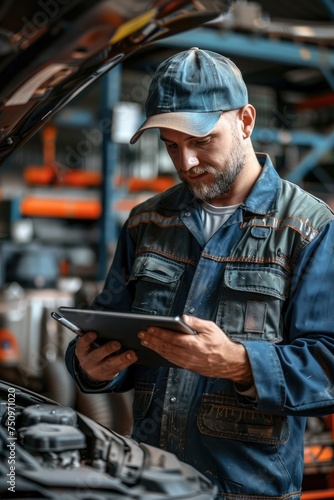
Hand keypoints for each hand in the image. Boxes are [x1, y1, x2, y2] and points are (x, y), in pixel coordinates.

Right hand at [75, 332, 137, 381]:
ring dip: (121, 358)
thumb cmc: (93, 351)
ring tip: (131, 353)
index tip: (94, 333)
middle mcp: (87, 361)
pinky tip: (133, 357)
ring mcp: (96, 370)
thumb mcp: (89, 345)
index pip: (82, 344)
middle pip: (97, 355)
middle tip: (118, 343)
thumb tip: (109, 325)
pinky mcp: (106, 375)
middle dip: (108, 349)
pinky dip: (126, 363)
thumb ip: (96, 338)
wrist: (91, 370)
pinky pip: (117, 369)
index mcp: (82, 351)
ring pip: (109, 364)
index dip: (87, 339)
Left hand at [138, 315, 252, 384]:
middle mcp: (189, 355)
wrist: (228, 362)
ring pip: (166, 354)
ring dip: (154, 347)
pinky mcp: (187, 367)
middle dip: (152, 340)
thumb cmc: (220, 343)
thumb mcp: (210, 328)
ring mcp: (187, 362)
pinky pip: (171, 360)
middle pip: (166, 347)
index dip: (159, 333)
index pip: (172, 338)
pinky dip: (161, 354)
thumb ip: (196, 322)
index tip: (149, 328)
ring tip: (145, 341)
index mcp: (194, 344)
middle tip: (141, 334)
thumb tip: (182, 318)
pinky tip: (156, 349)